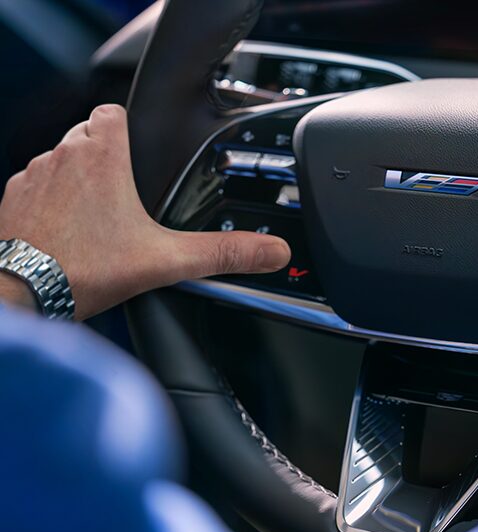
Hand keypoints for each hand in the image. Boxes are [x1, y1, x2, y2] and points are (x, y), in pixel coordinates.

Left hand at [0, 104, 289, 319]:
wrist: (18, 295)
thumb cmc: (83, 270)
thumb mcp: (167, 262)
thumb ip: (223, 254)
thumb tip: (271, 251)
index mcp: (102, 157)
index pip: (114, 110)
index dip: (131, 126)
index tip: (145, 153)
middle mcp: (61, 157)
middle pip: (89, 134)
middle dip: (110, 158)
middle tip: (131, 197)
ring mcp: (32, 178)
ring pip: (62, 160)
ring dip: (80, 180)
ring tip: (102, 220)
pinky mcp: (13, 201)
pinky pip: (37, 187)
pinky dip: (53, 203)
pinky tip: (70, 235)